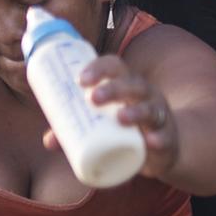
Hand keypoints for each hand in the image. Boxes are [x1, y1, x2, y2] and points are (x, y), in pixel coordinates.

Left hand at [41, 53, 177, 180]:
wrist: (164, 149)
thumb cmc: (127, 130)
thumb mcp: (103, 127)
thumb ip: (76, 131)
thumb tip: (49, 141)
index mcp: (126, 85)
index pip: (115, 67)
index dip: (99, 68)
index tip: (80, 79)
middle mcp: (146, 96)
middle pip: (133, 84)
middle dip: (114, 88)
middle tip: (92, 98)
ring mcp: (159, 116)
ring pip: (150, 108)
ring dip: (136, 111)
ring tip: (120, 117)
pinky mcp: (167, 139)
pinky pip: (164, 136)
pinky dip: (158, 138)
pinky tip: (151, 141)